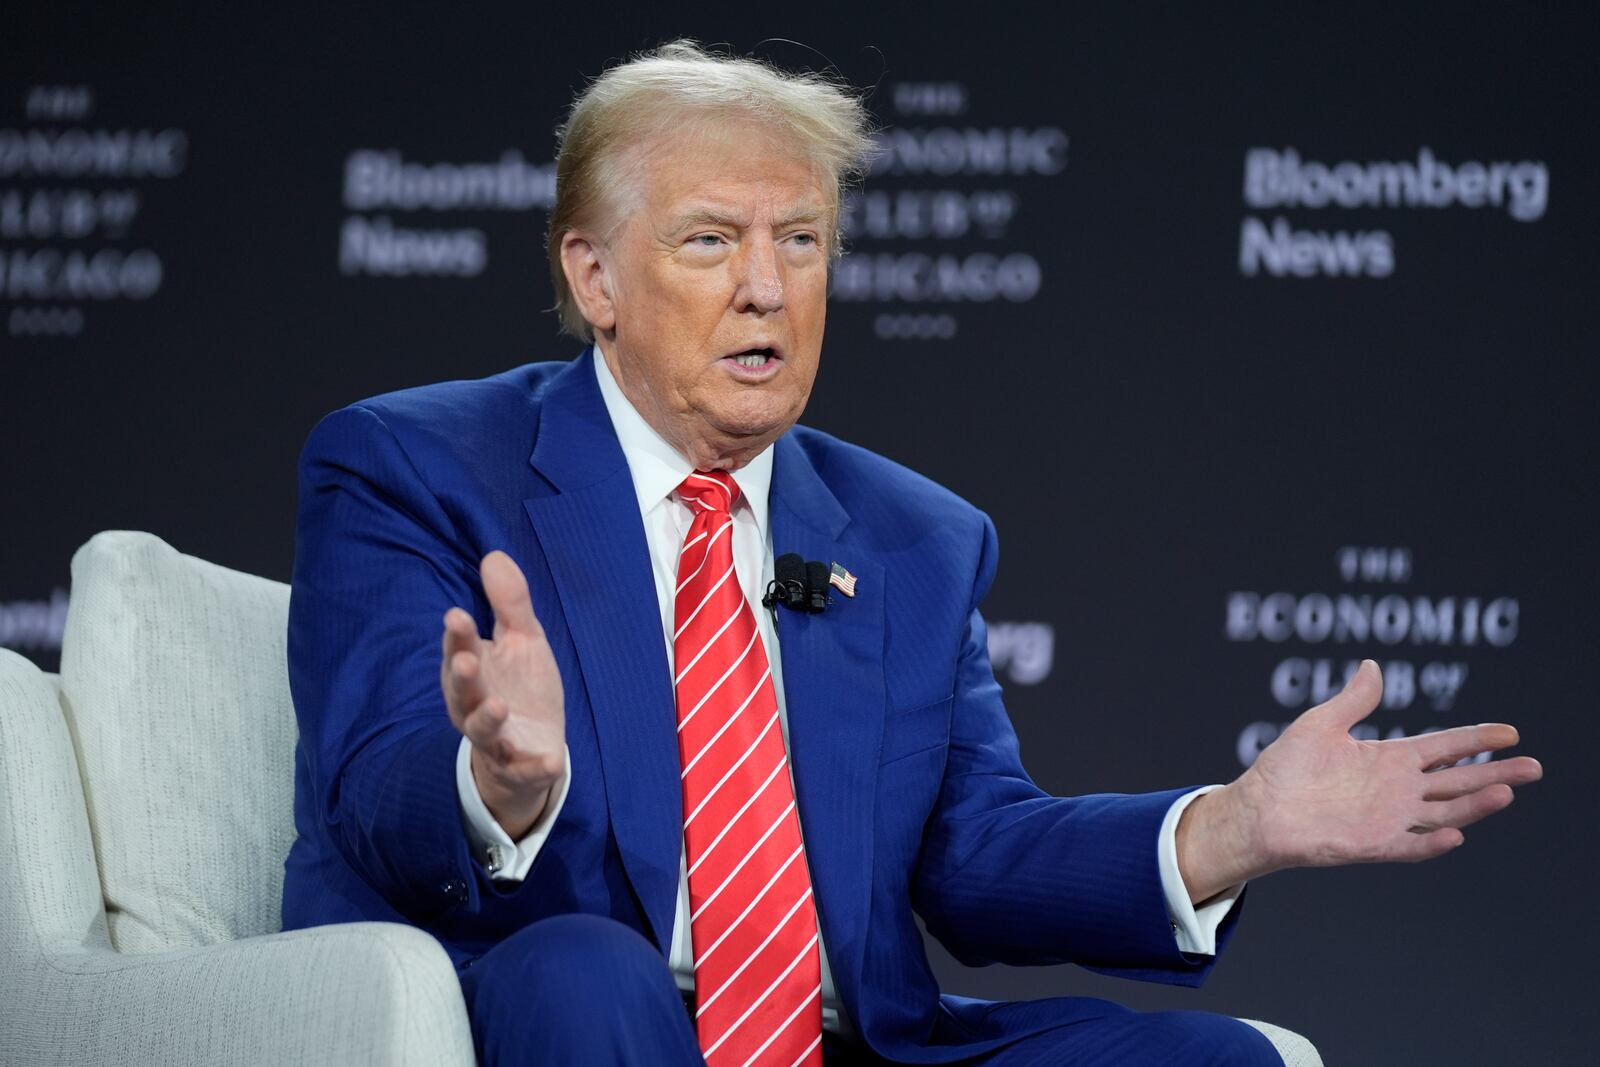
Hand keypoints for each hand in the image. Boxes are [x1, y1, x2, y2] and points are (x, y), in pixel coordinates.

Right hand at [441, 550, 565, 839]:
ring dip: (487, 720)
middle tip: (465, 661)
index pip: (460, 650)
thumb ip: (509, 603)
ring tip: (497, 707)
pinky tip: (552, 762)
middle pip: (462, 693)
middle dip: (461, 678)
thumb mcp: (522, 640)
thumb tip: (494, 555)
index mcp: (474, 671)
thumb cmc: (520, 686)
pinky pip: (525, 769)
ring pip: (482, 732)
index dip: (458, 636)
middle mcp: (475, 705)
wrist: (533, 746)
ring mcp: (496, 739)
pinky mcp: (519, 766)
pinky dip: (536, 768)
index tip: (457, 615)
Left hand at [1177, 660, 1542, 902]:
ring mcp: (1388, 818)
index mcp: (1389, 759)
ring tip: (1506, 791)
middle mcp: (1396, 789)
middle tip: (1534, 765)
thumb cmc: (1285, 768)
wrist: (1258, 809)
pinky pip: (1409, 845)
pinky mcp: (1372, 844)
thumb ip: (1353, 701)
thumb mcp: (1321, 724)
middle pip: (1457, 781)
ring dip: (1474, 805)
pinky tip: (1455, 834)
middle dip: (1495, 772)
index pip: (1444, 747)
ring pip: (1443, 812)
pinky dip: (1432, 842)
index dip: (1477, 739)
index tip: (1511, 732)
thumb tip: (1373, 666)